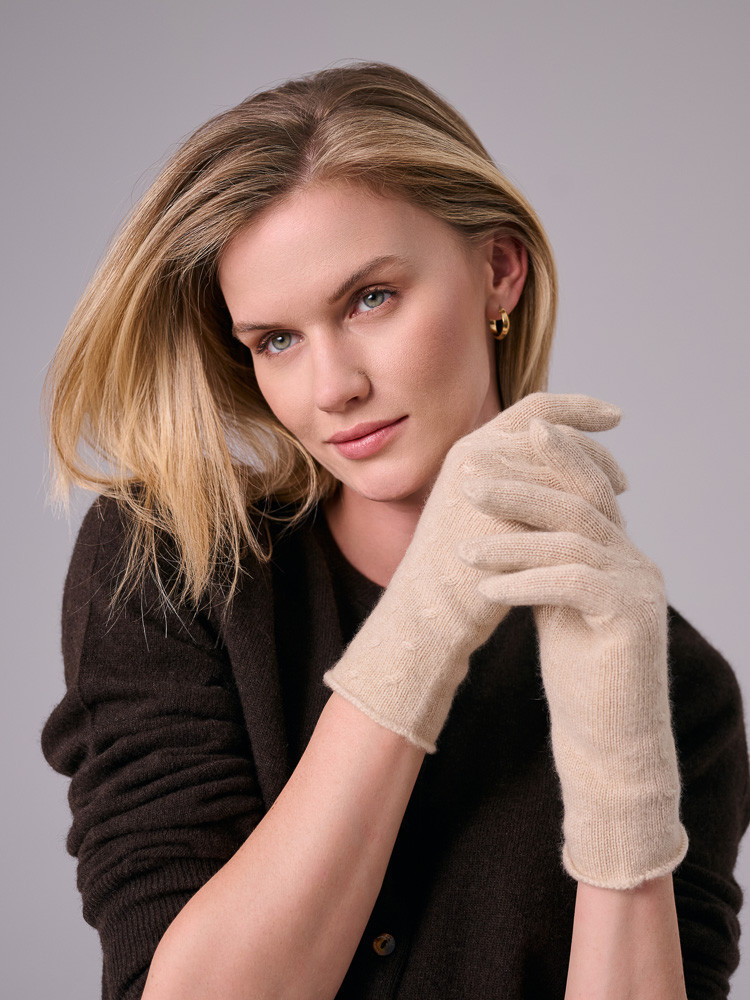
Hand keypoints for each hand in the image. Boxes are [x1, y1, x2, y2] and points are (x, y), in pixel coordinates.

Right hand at [324, 392, 623, 753]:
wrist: (430, 609)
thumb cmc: (457, 564)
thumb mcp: (480, 507)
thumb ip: (513, 477)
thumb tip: (566, 458)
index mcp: (472, 447)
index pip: (537, 410)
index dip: (580, 408)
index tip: (616, 416)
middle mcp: (479, 457)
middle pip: (560, 438)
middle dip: (598, 455)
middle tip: (624, 482)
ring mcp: (491, 487)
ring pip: (568, 473)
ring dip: (600, 489)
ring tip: (618, 511)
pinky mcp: (506, 521)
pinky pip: (567, 509)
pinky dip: (593, 518)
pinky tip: (606, 534)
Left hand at [456, 416, 687, 886]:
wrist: (608, 740)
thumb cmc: (577, 673)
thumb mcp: (555, 602)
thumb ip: (543, 559)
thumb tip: (505, 515)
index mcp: (617, 553)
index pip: (589, 489)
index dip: (555, 458)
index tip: (509, 436)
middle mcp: (636, 562)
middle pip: (579, 503)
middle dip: (521, 486)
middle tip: (468, 480)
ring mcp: (640, 588)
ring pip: (572, 540)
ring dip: (510, 541)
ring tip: (461, 552)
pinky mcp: (634, 617)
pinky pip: (574, 582)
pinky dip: (525, 582)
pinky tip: (486, 590)